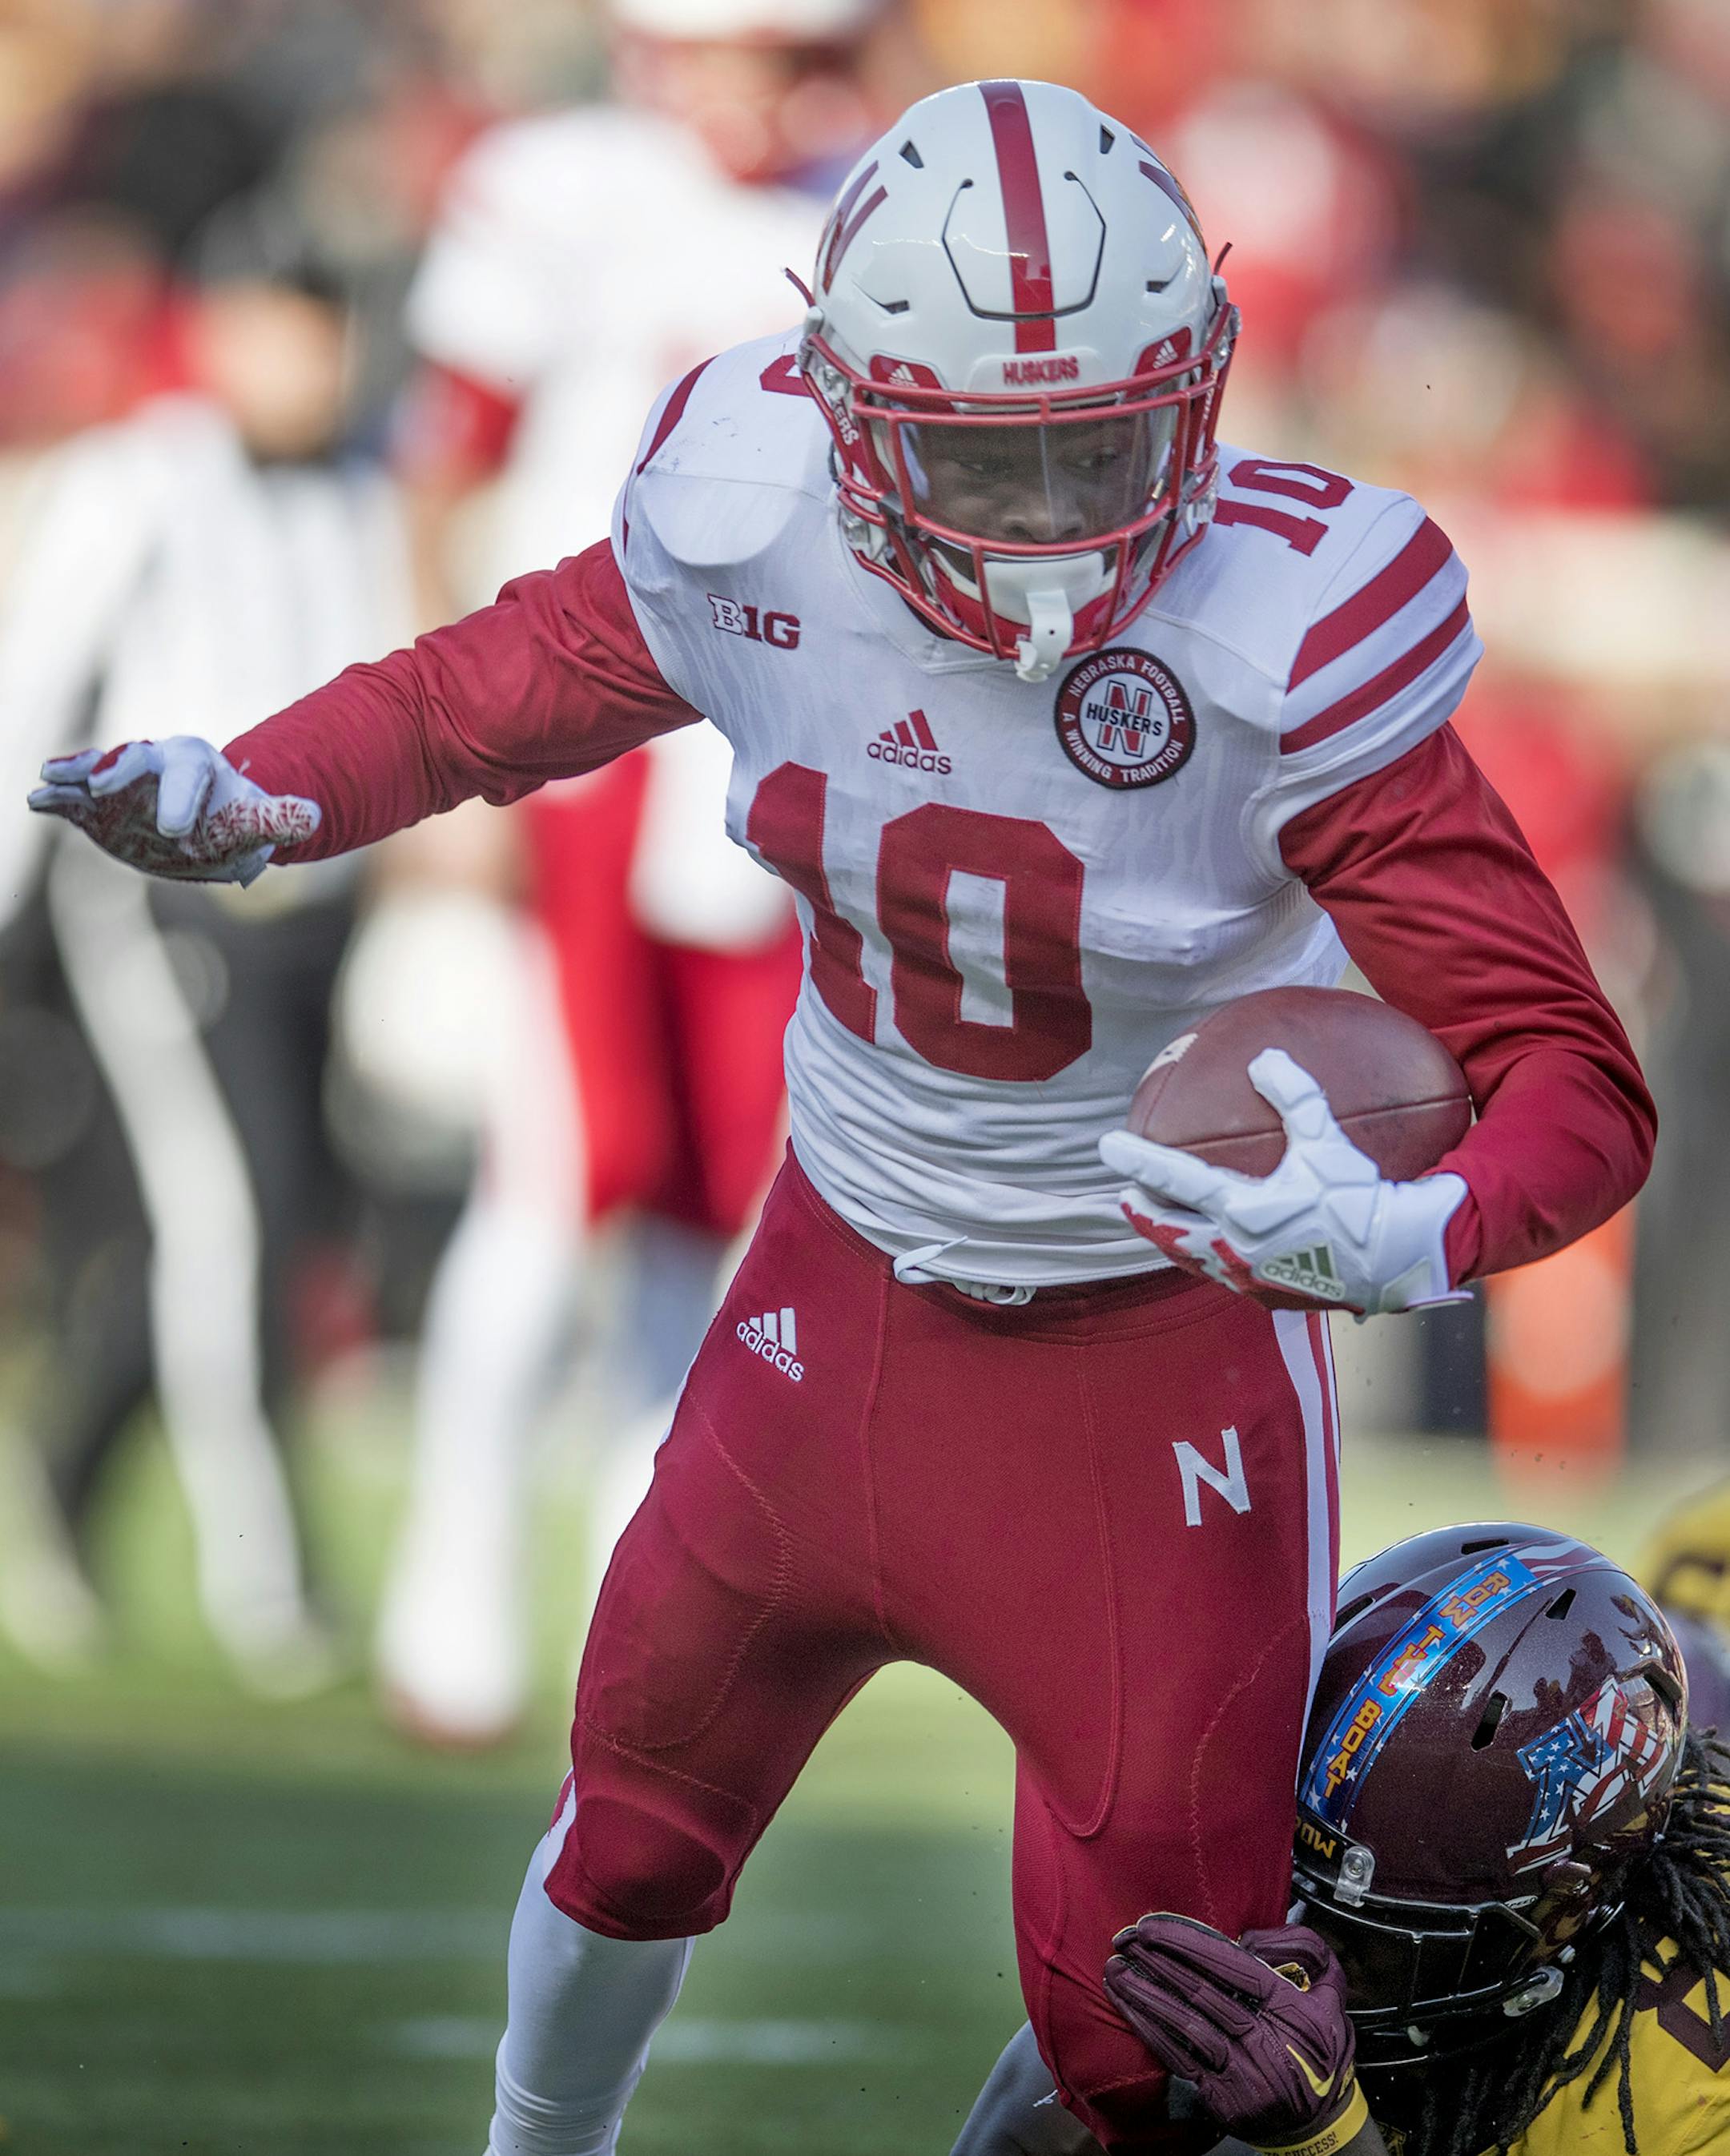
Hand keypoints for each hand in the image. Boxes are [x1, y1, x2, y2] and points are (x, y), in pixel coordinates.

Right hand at [29, 737, 319, 887]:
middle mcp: (154, 763)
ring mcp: (123, 783)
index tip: (174, 830)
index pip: (188, 773)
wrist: (205, 829)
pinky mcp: (98, 803)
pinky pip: (75, 797)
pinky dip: (57, 798)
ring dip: (75, 774)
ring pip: (98, 771)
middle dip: (119, 768)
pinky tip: (37, 802)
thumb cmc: (232, 821)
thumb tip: (316, 815)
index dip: (180, 798)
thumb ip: (280, 817)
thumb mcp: (257, 820)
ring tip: (51, 779)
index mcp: (196, 763)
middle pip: (136, 758)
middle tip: (102, 784)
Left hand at [1098, 1048, 1468, 1316]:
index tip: (1108, 1145)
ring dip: (1167, 1239)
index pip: (1173, 1179)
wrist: (1395, 1259)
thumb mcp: (1327, 1140)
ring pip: (1189, 1258)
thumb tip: (1264, 1059)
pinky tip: (1211, 1249)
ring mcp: (1247, 1277)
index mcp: (1241, 1209)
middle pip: (1167, 1229)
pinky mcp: (1266, 1295)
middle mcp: (1234, 1247)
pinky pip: (1221, 1276)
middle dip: (1140, 1210)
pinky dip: (1203, 1259)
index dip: (1137, 1159)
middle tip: (1126, 1193)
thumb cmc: (1359, 1197)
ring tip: (1157, 1224)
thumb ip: (1294, 1095)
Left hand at [1104, 1914, 1366, 2152]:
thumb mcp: (1331, 1989)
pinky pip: (1179, 2058)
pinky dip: (1151, 2031)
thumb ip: (1303, 1947)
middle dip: (1158, 1962)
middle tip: (1126, 1938)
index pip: (1232, 1967)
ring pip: (1185, 2026)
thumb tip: (1250, 1937)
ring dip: (1145, 1995)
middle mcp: (1264, 2040)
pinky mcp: (1222, 2097)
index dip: (1188, 1943)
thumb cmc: (1321, 2047)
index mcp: (1288, 2008)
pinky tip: (1129, 2008)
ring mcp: (1242, 2072)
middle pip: (1202, 1992)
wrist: (1321, 2123)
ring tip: (1115, 1970)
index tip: (1154, 1926)